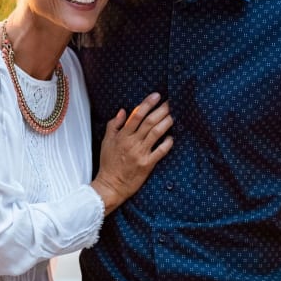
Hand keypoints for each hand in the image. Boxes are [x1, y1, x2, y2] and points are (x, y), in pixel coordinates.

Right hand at [90, 92, 172, 213]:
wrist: (111, 185)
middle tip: (171, 102)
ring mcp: (140, 153)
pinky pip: (160, 151)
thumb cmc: (108, 163)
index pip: (136, 115)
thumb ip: (113, 125)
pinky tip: (172, 137)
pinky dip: (167, 143)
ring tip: (174, 115)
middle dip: (161, 110)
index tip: (157, 95)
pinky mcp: (147, 164)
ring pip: (156, 133)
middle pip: (149, 122)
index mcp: (121, 136)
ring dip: (166, 122)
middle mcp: (132, 142)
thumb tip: (122, 111)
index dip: (147, 104)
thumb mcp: (106, 142)